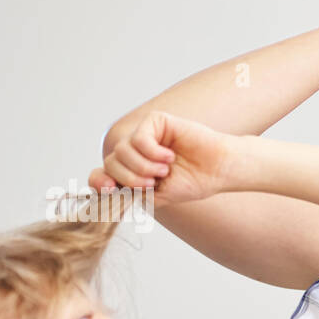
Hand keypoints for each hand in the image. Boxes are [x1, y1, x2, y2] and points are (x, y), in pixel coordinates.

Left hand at [90, 111, 234, 205]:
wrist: (218, 170)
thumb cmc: (193, 182)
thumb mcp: (157, 196)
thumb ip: (132, 193)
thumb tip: (106, 188)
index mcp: (132, 170)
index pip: (102, 174)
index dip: (100, 181)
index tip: (110, 189)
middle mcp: (134, 151)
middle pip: (111, 162)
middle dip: (129, 178)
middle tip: (154, 183)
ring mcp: (144, 135)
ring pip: (122, 151)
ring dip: (143, 167)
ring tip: (165, 170)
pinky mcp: (155, 122)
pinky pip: (138, 139)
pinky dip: (152, 153)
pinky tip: (169, 157)